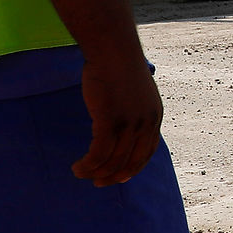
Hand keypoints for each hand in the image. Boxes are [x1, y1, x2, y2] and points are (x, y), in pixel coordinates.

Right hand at [73, 52, 163, 185]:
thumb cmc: (119, 65)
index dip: (133, 168)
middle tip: (98, 183)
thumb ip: (133, 109)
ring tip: (80, 173)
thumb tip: (122, 122)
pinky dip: (88, 164)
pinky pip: (98, 154)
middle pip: (130, 161)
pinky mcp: (109, 121)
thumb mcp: (135, 90)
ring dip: (95, 172)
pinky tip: (78, 166)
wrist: (113, 49)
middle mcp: (146, 123)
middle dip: (113, 176)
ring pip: (112, 161)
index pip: (147, 151)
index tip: (120, 178)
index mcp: (154, 116)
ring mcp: (129, 123)